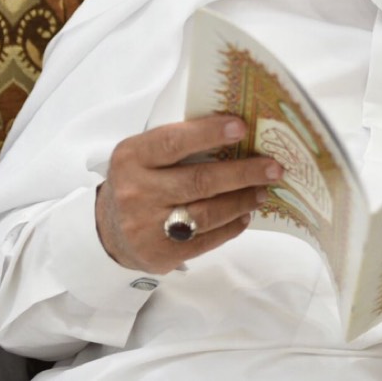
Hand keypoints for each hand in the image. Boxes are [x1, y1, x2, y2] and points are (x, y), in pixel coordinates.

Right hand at [95, 114, 281, 273]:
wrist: (108, 232)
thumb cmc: (139, 182)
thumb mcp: (144, 156)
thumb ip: (179, 144)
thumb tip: (237, 133)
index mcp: (131, 158)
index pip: (173, 142)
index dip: (209, 133)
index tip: (241, 127)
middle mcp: (136, 191)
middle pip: (200, 181)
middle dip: (243, 173)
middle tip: (273, 168)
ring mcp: (146, 226)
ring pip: (207, 213)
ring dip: (242, 201)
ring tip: (262, 191)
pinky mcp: (160, 254)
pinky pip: (206, 240)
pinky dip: (231, 226)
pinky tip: (245, 215)